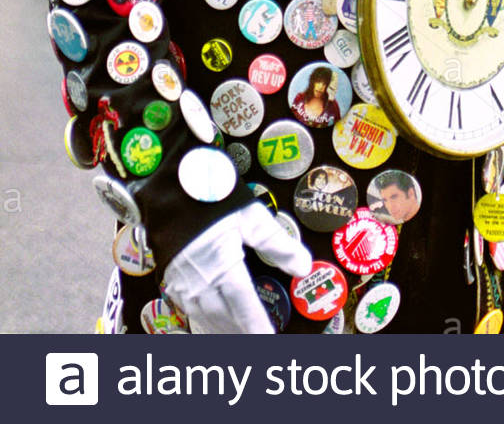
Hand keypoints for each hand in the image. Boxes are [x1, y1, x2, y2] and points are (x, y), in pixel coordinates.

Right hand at [163, 202, 312, 333]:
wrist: (170, 189)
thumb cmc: (211, 198)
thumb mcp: (251, 216)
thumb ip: (278, 244)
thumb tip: (303, 266)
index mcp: (224, 268)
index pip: (245, 308)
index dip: (258, 327)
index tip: (269, 340)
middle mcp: (201, 283)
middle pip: (225, 320)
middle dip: (242, 334)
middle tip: (258, 344)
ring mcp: (184, 285)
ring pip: (207, 319)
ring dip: (224, 333)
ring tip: (239, 341)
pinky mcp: (172, 281)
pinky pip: (190, 312)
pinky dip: (205, 324)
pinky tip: (212, 327)